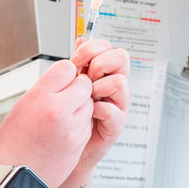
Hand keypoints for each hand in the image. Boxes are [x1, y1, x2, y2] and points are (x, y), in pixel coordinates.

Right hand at [0, 59, 92, 187]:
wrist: (11, 178)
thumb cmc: (11, 144)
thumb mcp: (22, 107)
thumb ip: (46, 91)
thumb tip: (67, 79)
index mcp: (39, 97)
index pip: (67, 67)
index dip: (66, 73)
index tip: (61, 81)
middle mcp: (57, 110)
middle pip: (84, 85)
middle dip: (78, 89)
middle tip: (67, 98)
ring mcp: (71, 129)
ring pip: (89, 105)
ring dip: (81, 107)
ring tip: (63, 118)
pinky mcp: (79, 145)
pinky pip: (88, 125)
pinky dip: (80, 125)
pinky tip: (64, 132)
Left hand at [69, 39, 129, 172]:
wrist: (66, 148)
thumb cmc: (71, 115)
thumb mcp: (73, 85)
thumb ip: (79, 63)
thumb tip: (81, 39)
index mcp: (105, 73)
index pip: (109, 48)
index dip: (94, 48)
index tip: (77, 59)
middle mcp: (114, 87)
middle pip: (122, 58)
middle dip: (101, 63)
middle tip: (87, 77)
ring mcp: (118, 104)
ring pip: (120, 82)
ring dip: (99, 87)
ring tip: (87, 98)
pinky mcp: (116, 124)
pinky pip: (113, 110)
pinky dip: (98, 110)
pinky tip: (88, 114)